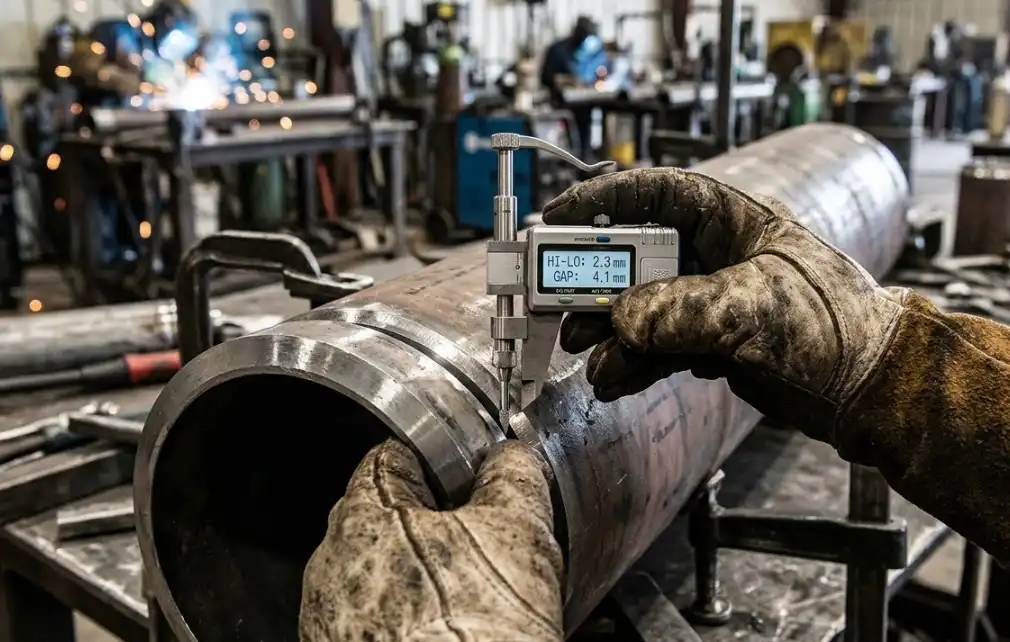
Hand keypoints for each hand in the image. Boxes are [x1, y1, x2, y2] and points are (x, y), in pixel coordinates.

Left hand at [299, 439, 562, 641]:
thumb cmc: (475, 629)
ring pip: (379, 573)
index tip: (464, 475)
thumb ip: (512, 476)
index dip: (437, 462)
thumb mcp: (518, 530)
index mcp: (362, 513)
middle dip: (431, 524)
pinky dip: (405, 621)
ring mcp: (329, 619)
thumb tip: (510, 459)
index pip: (392, 457)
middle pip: (384, 517)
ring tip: (469, 598)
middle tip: (480, 542)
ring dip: (417, 576)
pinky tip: (447, 632)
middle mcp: (330, 565)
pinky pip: (373, 621)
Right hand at [542, 168, 906, 443]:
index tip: (556, 217)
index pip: (655, 194)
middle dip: (598, 287)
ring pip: (640, 311)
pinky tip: (615, 380)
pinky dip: (633, 364)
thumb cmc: (838, 326)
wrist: (869, 390)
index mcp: (731, 221)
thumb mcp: (755, 308)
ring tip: (592, 361)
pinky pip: (656, 348)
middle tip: (563, 308)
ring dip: (611, 336)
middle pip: (635, 260)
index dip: (601, 201)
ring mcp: (709, 302)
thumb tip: (624, 322)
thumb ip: (681, 311)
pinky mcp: (708, 344)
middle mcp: (713, 257)